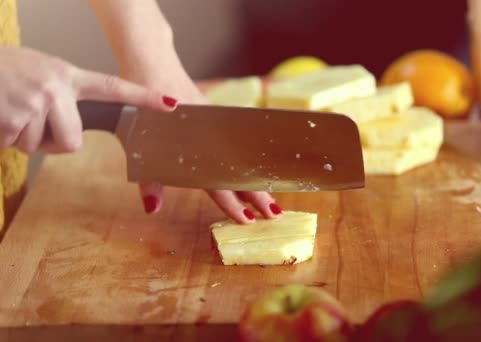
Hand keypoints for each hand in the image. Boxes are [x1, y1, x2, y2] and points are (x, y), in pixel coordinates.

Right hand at [0, 45, 176, 153]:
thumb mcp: (37, 73)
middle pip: (73, 141)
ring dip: (19, 137)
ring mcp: (35, 102)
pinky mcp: (13, 118)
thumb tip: (72, 134)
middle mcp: (56, 87)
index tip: (172, 104)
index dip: (143, 98)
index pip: (112, 87)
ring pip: (39, 147)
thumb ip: (61, 96)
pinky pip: (14, 146)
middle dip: (50, 141)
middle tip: (26, 118)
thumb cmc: (1, 71)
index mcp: (66, 75)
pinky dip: (1, 138)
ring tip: (6, 108)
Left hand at [122, 72, 282, 223]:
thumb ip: (149, 179)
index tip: (248, 219)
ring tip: (271, 196)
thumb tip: (153, 208)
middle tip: (274, 214)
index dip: (233, 203)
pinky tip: (255, 168)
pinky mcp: (215, 117)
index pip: (217, 184)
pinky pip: (236, 143)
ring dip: (255, 179)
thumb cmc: (141, 107)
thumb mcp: (139, 144)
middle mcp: (211, 140)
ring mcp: (216, 128)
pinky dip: (247, 158)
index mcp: (194, 149)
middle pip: (238, 173)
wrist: (153, 66)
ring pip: (241, 158)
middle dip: (257, 195)